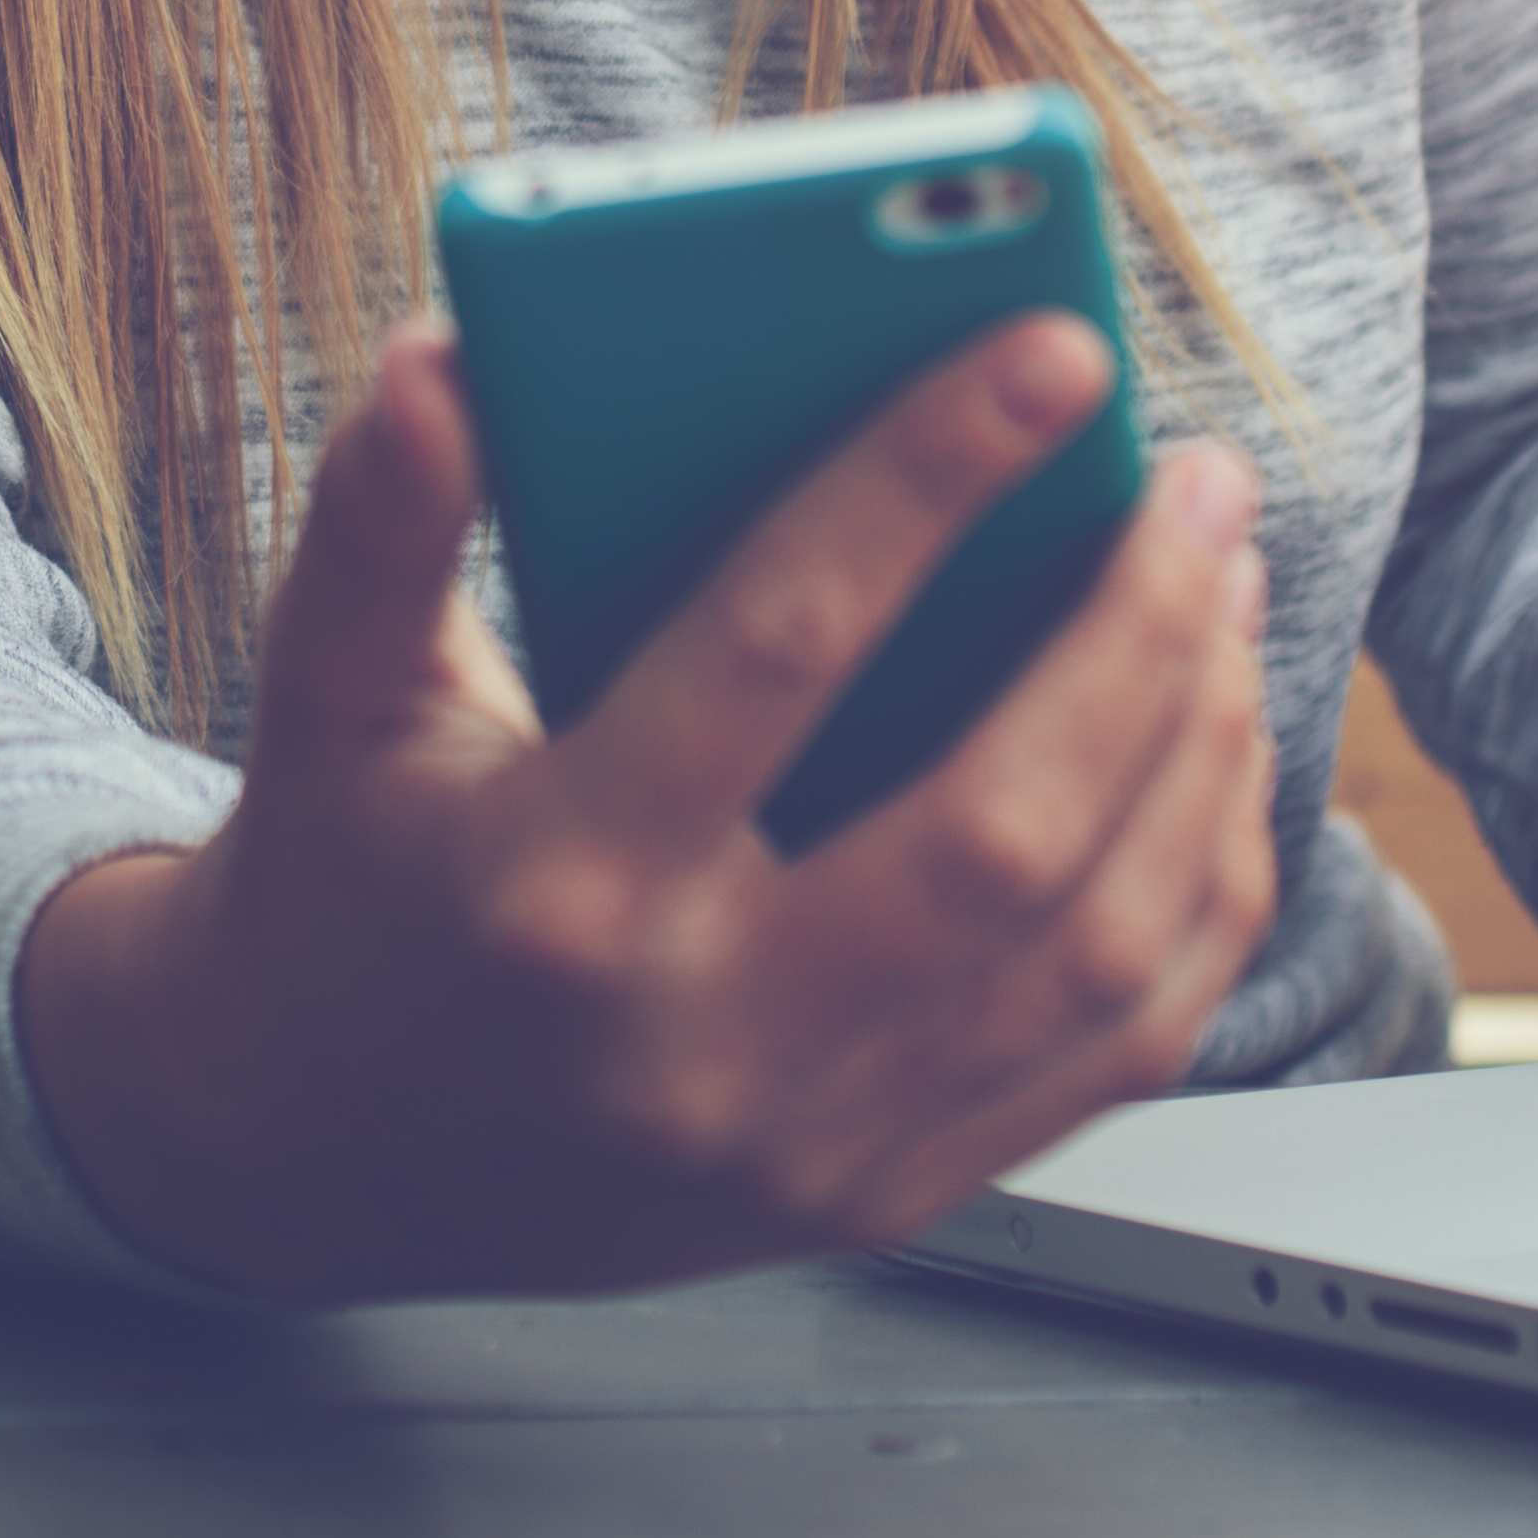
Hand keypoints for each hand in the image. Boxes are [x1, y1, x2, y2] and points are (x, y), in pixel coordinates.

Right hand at [16, 314, 1277, 1300]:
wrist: (318, 1157)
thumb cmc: (347, 883)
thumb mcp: (325, 692)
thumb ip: (381, 518)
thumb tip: (440, 357)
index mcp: (554, 885)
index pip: (776, 647)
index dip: (927, 478)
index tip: (1053, 346)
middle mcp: (697, 1033)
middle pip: (1000, 828)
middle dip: (1136, 631)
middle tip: (1202, 479)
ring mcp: (809, 1137)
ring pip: (1095, 946)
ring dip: (1197, 750)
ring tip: (1220, 588)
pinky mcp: (885, 1191)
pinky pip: (1115, 1048)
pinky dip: (1202, 890)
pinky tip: (1214, 757)